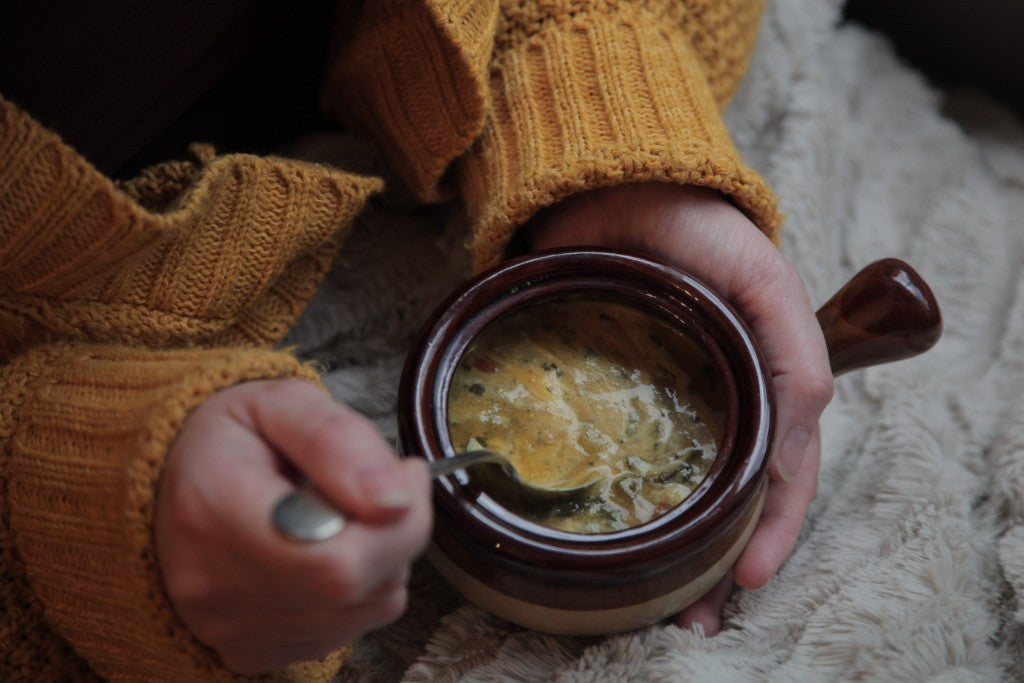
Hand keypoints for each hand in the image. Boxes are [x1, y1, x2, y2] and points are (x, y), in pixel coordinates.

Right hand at [155, 379, 431, 673]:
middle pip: (355, 588)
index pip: (336, 560)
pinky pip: (345, 630)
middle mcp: (212, 585)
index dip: (398, 522)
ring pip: (365, 610)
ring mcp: (229, 629)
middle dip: (396, 532)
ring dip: (381, 560)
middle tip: (379, 487)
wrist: (174, 481)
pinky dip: (356, 590)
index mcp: (212, 511)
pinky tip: (324, 550)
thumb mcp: (280, 403)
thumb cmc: (234, 439)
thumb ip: (337, 441)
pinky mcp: (250, 652)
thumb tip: (394, 500)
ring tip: (340, 515)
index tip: (406, 473)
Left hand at [523, 182, 832, 633]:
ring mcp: (667, 395)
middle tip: (696, 619)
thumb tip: (795, 439)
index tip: (749, 577)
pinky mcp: (615, 390)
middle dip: (727, 559)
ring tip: (666, 607)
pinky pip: (629, 454)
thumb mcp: (762, 283)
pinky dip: (634, 500)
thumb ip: (794, 355)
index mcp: (768, 374)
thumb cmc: (696, 224)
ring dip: (684, 549)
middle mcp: (723, 393)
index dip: (774, 525)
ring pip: (687, 484)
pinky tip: (623, 542)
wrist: (611, 184)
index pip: (785, 466)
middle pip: (737, 492)